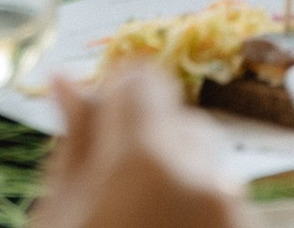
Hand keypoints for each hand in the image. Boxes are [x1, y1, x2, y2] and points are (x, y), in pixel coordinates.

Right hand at [31, 61, 248, 227]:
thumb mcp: (60, 214)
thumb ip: (74, 142)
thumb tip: (65, 80)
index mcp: (147, 162)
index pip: (143, 80)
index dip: (116, 94)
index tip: (98, 120)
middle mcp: (204, 177)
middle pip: (176, 117)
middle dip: (145, 138)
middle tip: (111, 184)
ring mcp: (234, 209)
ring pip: (202, 155)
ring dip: (173, 169)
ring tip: (136, 210)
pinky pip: (221, 192)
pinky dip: (195, 200)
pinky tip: (162, 223)